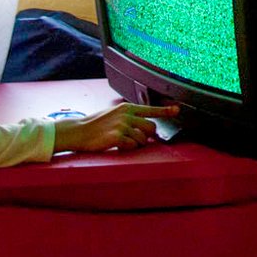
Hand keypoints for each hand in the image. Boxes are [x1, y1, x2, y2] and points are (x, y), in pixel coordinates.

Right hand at [55, 102, 179, 154]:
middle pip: (151, 128)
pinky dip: (127, 148)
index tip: (177, 110)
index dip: (166, 111)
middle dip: (147, 136)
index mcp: (127, 107)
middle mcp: (127, 114)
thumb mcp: (114, 114)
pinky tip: (118, 145)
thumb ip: (129, 117)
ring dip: (136, 144)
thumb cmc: (96, 124)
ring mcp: (122, 125)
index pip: (151, 109)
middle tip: (136, 138)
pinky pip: (132, 146)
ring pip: (143, 139)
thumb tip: (145, 126)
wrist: (78, 131)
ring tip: (123, 142)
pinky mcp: (117, 136)